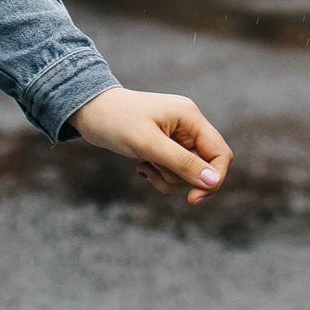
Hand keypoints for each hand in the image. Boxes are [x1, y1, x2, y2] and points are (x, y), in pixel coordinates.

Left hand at [71, 87, 233, 204]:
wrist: (89, 111)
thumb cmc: (116, 121)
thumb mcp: (148, 145)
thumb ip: (181, 163)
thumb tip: (213, 182)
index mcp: (190, 117)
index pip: (220, 154)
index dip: (213, 179)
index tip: (192, 198)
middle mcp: (189, 125)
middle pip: (204, 166)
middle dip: (181, 178)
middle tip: (154, 172)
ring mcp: (178, 136)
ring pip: (188, 172)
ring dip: (167, 178)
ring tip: (144, 167)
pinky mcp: (166, 146)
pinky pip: (174, 170)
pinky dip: (160, 175)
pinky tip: (142, 167)